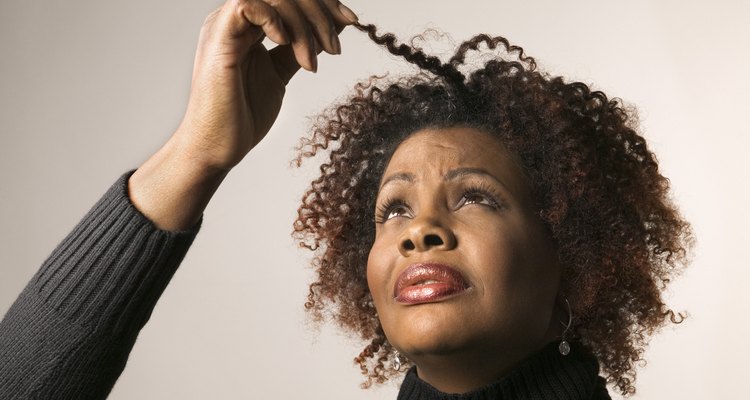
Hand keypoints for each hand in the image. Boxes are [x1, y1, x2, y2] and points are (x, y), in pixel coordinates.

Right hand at [175, 0, 357, 171]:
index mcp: (250, 24)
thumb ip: (302, 46)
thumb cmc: (244, 115)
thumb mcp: (282, 73)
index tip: (351, 21)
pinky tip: (285, 45)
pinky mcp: (218, 39)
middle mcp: (236, 19)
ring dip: (304, 24)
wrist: (218, 147)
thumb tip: (335, 25)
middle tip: (334, 47)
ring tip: (311, 63)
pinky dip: (274, 19)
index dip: (324, 3)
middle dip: (320, 12)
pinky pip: (247, 5)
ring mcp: (225, 26)